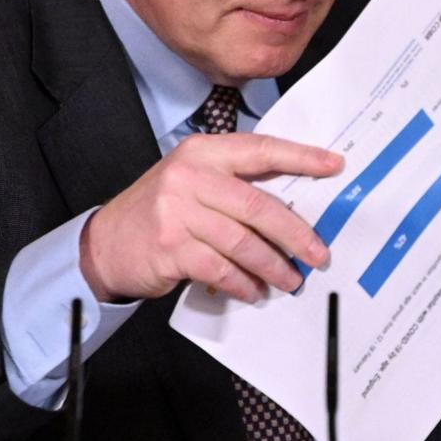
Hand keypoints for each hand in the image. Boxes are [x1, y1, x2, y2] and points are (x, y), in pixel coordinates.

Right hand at [79, 132, 342, 302]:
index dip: (301, 157)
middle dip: (296, 233)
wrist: (106, 243)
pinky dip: (244, 283)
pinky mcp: (171, 248)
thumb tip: (295, 203)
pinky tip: (254, 290)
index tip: (335, 165)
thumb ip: (235, 183)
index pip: (261, 149)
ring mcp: (178, 212)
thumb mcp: (193, 181)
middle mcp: (190, 176)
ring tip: (290, 280)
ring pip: (244, 242)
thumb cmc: (161, 211)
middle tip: (319, 254)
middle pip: (259, 205)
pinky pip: (222, 269)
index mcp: (203, 152)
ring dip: (273, 266)